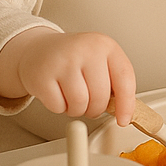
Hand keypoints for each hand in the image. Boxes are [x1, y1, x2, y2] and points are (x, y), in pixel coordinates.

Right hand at [0, 27, 136, 124]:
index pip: (124, 78)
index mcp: (105, 45)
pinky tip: (58, 93)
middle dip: (96, 109)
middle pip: (101, 96)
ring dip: (78, 110)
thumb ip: (115, 80)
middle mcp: (85, 50)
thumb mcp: (100, 59)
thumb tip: (125, 111)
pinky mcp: (42, 76)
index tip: (124, 119)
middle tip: (90, 104)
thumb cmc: (74, 58)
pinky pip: (58, 107)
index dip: (126, 103)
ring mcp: (62, 62)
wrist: (39, 50)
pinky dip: (60, 107)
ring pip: (80, 104)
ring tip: (73, 97)